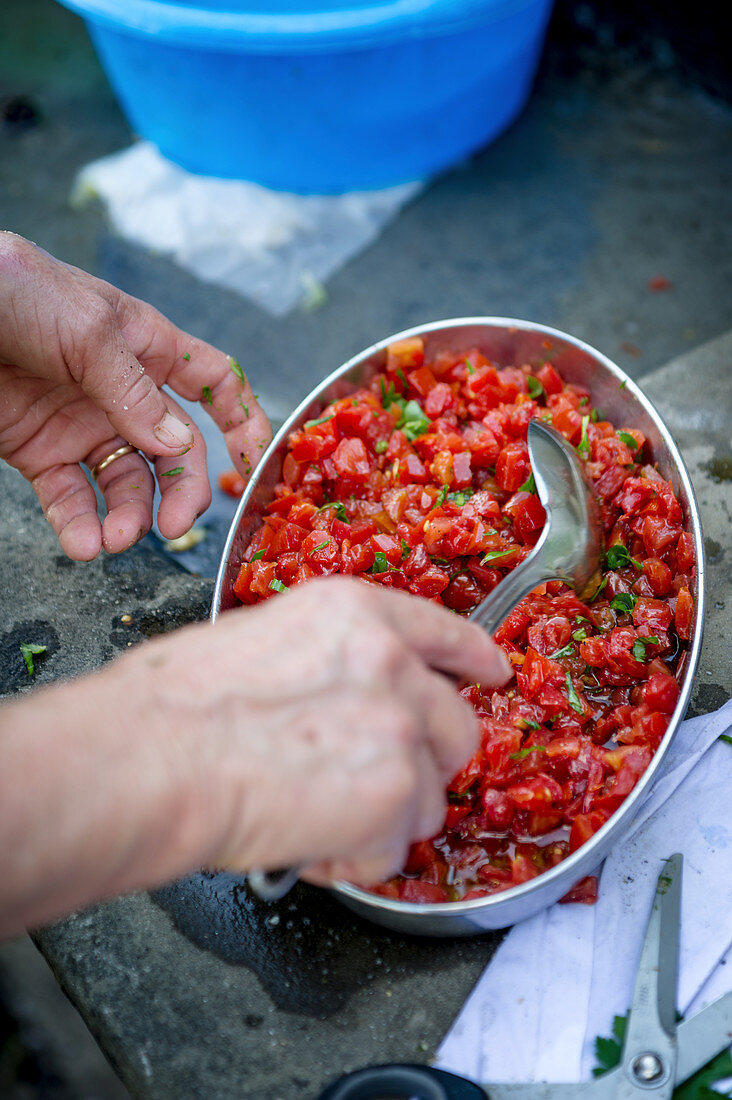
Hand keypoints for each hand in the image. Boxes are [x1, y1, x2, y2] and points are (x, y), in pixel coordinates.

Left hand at [0, 232, 270, 559]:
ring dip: (129, 518)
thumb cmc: (16, 287)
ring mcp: (84, 425)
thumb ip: (134, 391)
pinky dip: (80, 526)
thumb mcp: (88, 329)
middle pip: (175, 453)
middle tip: (174, 525)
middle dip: (181, 492)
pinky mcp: (40, 452)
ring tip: (116, 540)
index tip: (258, 465)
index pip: (213, 387)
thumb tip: (177, 445)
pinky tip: (84, 544)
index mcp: (147, 349)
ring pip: (126, 484)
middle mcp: (123, 393)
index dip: (243, 423)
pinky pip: (71, 498)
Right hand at [123, 578, 511, 887]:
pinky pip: (394, 847)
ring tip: (313, 817)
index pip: (443, 632)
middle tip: (371, 787)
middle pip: (456, 726)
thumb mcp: (258, 642)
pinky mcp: (394, 792)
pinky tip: (305, 841)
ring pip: (429, 796)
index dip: (474, 658)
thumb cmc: (173, 706)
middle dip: (422, 766)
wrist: (153, 757)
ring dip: (380, 819)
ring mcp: (400, 725)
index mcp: (354, 615)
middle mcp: (391, 662)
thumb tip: (339, 696)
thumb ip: (325, 662)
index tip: (491, 673)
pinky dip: (354, 859)